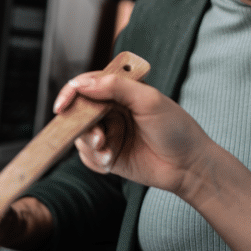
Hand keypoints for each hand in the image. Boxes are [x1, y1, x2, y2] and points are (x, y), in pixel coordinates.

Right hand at [53, 71, 215, 198]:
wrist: (188, 166)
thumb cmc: (175, 128)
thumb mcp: (149, 100)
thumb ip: (116, 87)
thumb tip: (83, 83)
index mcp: (122, 90)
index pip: (88, 84)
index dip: (71, 92)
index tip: (62, 106)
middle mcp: (112, 110)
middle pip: (79, 111)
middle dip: (81, 125)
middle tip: (97, 137)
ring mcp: (110, 133)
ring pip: (81, 136)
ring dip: (90, 144)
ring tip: (108, 151)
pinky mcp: (109, 156)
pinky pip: (87, 157)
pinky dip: (95, 160)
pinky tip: (111, 161)